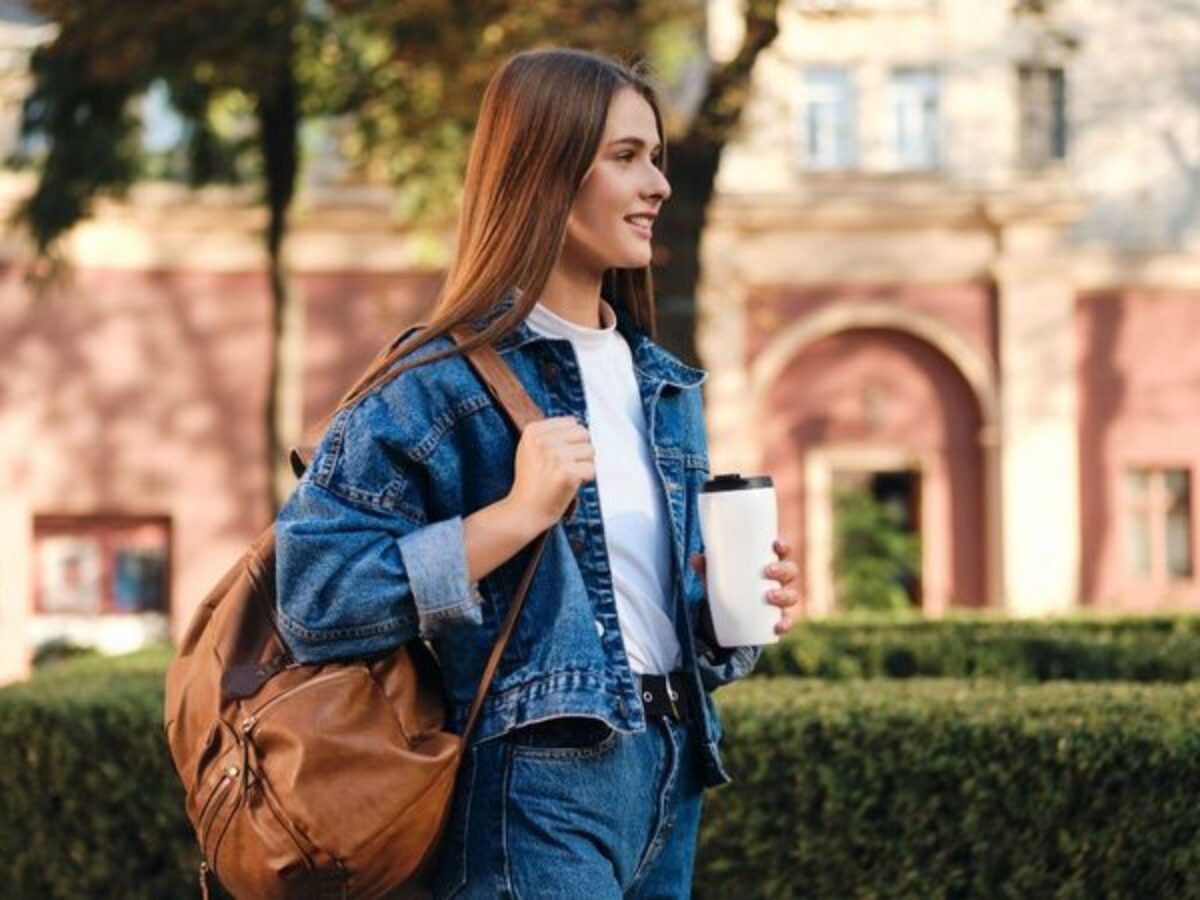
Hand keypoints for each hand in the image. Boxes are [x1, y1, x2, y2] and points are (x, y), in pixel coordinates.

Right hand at [506, 416, 594, 531]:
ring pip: (591, 451)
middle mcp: (543, 440)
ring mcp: (555, 455)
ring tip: (566, 476)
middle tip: (564, 468)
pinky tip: (569, 485)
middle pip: (584, 433)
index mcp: (533, 430)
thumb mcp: (530, 449)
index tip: (555, 458)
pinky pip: (592, 469)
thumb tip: (577, 423)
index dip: (570, 442)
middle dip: (580, 451)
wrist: (524, 511)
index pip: (572, 422)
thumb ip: (550, 433)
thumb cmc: (532, 482)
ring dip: (583, 465)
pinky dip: (586, 480)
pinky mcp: (566, 472)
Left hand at [689, 538, 803, 635]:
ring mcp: (780, 600)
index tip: (775, 544)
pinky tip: (777, 626)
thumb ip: (707, 568)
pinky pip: (786, 621)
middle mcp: (780, 581)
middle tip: (768, 572)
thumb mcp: (717, 577)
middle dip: (783, 570)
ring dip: (784, 595)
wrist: (728, 618)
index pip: (782, 552)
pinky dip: (784, 624)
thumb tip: (695, 557)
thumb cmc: (729, 587)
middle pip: (791, 571)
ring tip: (769, 596)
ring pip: (792, 595)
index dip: (784, 547)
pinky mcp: (777, 619)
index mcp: (769, 565)